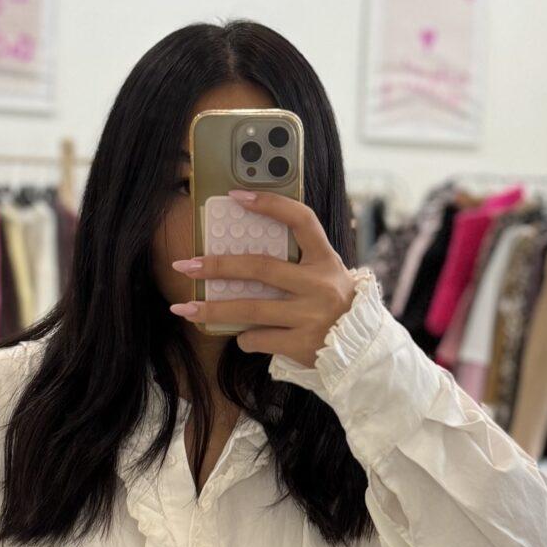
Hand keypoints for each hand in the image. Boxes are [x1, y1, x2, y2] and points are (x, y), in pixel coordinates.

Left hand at [171, 192, 357, 365]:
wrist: (363, 351)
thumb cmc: (336, 307)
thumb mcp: (327, 276)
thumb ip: (299, 263)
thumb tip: (242, 254)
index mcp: (326, 260)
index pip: (301, 220)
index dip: (270, 204)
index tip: (237, 196)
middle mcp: (320, 285)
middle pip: (259, 268)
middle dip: (216, 266)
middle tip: (185, 265)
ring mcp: (311, 317)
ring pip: (249, 310)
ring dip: (211, 310)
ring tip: (183, 309)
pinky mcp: (301, 345)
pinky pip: (258, 339)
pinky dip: (244, 338)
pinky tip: (243, 337)